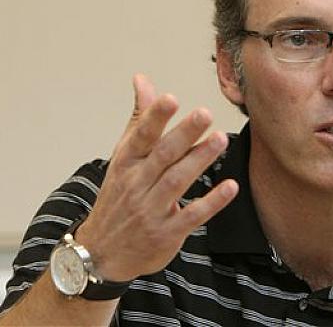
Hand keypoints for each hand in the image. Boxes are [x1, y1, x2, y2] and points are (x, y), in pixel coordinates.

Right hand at [75, 74, 237, 281]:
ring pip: (176, 181)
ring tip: (220, 140)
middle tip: (205, 113)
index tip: (170, 98)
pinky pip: (192, 215)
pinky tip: (231, 187)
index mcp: (126, 163)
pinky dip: (212, 202)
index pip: (140, 136)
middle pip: (162, 155)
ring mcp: (151, 210)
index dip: (154, 117)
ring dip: (199, 160)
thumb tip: (143, 79)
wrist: (101, 252)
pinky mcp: (167, 233)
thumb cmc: (119, 196)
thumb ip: (140, 119)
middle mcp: (136, 184)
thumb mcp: (124, 157)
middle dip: (184, 134)